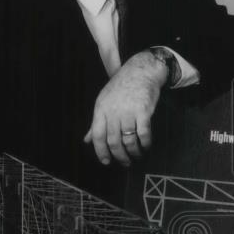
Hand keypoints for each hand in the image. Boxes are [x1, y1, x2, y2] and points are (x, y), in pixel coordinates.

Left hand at [83, 50, 168, 166]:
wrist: (140, 71)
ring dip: (133, 152)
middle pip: (113, 141)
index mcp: (101, 110)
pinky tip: (146, 147)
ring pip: (128, 140)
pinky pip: (143, 133)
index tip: (106, 162)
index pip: (97, 136)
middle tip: (125, 163)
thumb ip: (96, 123)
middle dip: (119, 156)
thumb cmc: (121, 88)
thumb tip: (87, 140)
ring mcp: (128, 111)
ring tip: (137, 156)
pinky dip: (145, 144)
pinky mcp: (143, 111)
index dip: (100, 151)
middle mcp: (113, 111)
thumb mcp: (103, 102)